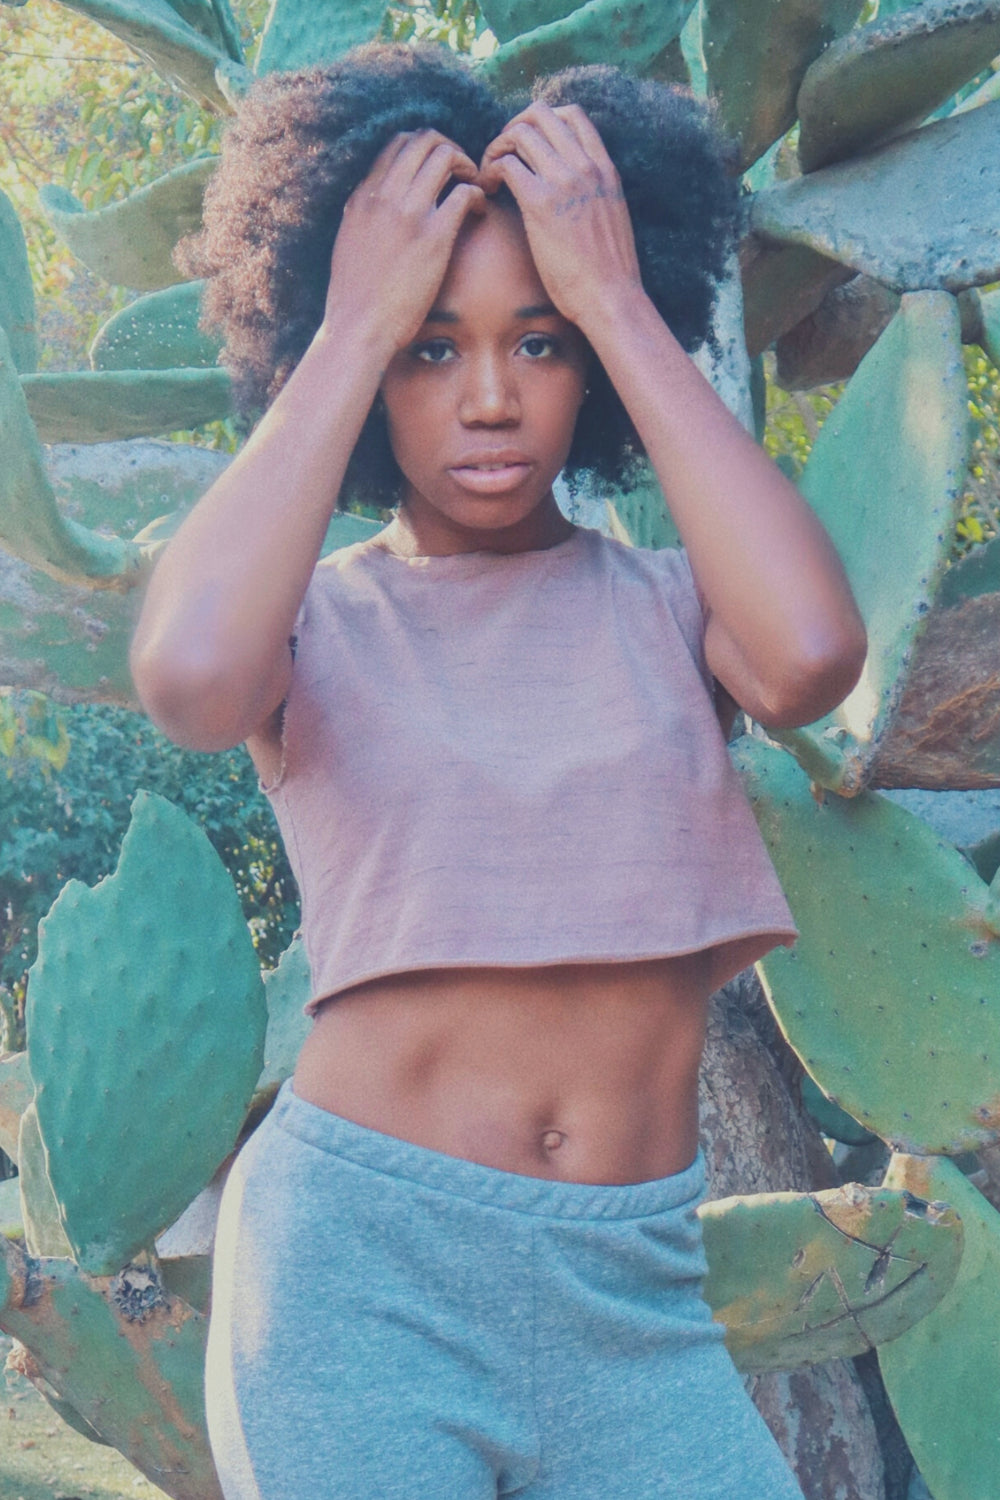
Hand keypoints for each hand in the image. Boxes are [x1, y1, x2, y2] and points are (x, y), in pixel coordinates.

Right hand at [324, 130, 486, 353]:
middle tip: (462, 174)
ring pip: (445, 156)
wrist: (358, 327)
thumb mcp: (347, 242)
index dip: (424, 149)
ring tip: (474, 188)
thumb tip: (370, 205)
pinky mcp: (433, 237)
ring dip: (467, 166)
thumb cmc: (353, 298)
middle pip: (423, 139)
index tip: (438, 171)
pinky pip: (464, 193)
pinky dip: (478, 195)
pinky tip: (479, 212)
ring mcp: (409, 213)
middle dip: (450, 148)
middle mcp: (385, 195)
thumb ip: (362, 216)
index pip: (396, 144)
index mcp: (363, 196)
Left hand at [479, 103, 643, 330]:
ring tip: (490, 175)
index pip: (572, 115)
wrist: (611, 297)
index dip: (542, 121)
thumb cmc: (609, 273)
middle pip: (540, 113)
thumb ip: (594, 194)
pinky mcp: (540, 202)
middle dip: (513, 127)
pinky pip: (506, 165)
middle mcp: (585, 166)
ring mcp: (563, 181)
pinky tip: (487, 192)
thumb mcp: (612, 217)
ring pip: (520, 133)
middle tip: (502, 155)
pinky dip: (489, 172)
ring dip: (497, 148)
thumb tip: (575, 195)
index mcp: (605, 168)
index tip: (528, 146)